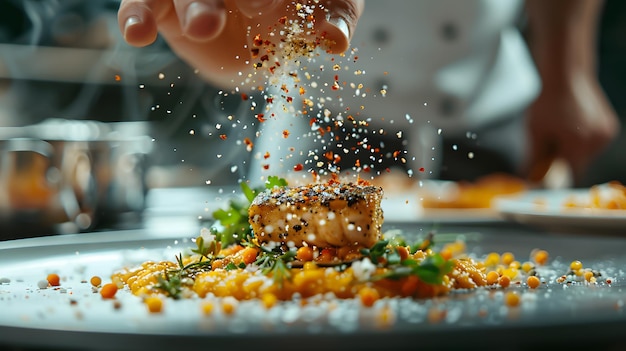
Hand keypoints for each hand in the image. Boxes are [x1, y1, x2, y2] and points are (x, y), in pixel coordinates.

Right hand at [117, 0, 363, 88]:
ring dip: (189, 4)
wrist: (268, 40)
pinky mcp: (166, 4)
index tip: (266, 3)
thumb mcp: (330, 8)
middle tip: (233, 15)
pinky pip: (142, 2)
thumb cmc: (302, 11)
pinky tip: (138, 33)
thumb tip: (335, 41)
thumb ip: (336, 18)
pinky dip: (136, 16)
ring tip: (200, 27)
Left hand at [526, 71, 618, 184]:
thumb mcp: (535, 133)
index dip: (555, 175)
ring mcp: (606, 133)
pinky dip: (582, 142)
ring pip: (586, 155)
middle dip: (563, 161)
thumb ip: (534, 159)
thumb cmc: (547, 102)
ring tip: (561, 131)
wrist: (566, 76)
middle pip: (578, 165)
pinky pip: (593, 144)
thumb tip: (530, 179)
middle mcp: (597, 140)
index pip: (569, 173)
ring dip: (573, 151)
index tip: (544, 172)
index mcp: (578, 143)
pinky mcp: (610, 127)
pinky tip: (572, 126)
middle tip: (549, 145)